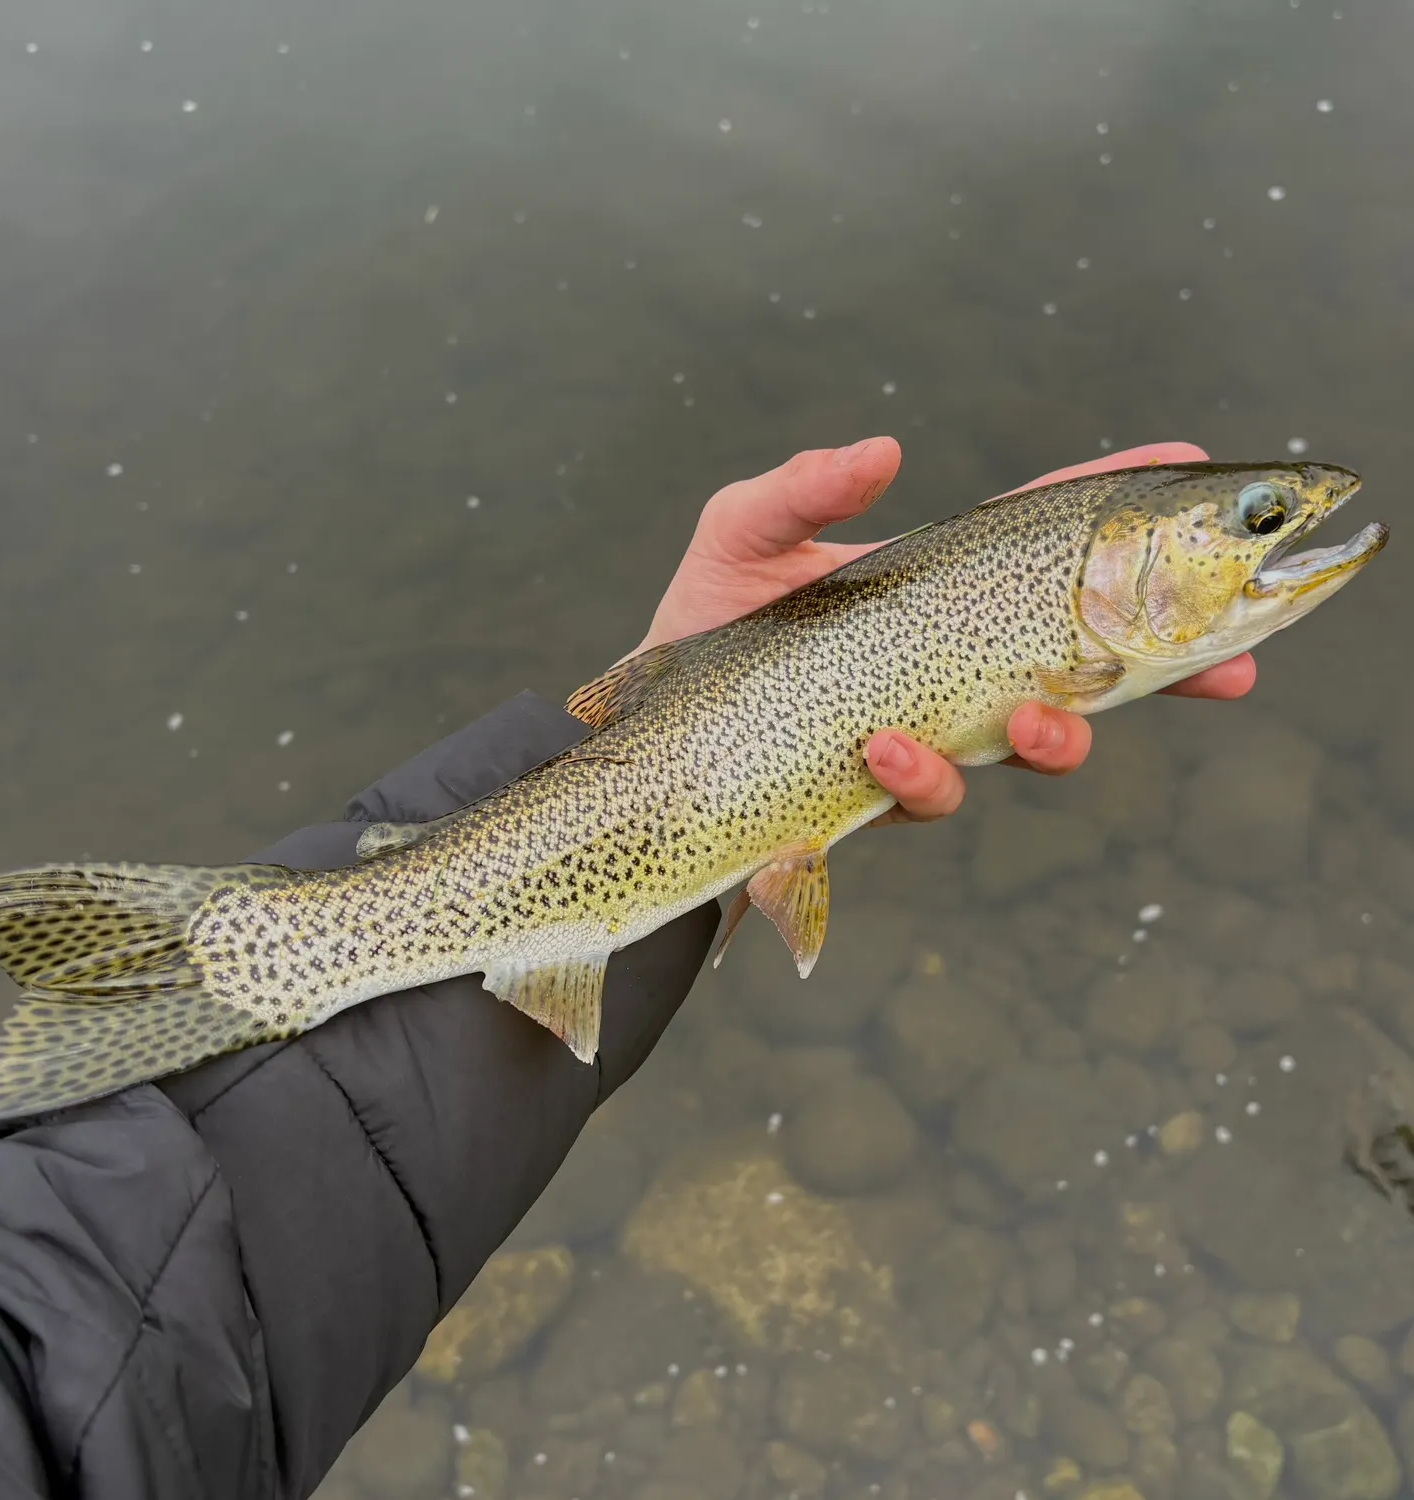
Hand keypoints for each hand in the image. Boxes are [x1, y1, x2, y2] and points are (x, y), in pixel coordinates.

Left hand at [636, 438, 1255, 823]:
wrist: (648, 731)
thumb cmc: (704, 621)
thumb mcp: (742, 534)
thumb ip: (803, 489)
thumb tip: (885, 451)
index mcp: (935, 584)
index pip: (1043, 539)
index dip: (1115, 507)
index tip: (1187, 462)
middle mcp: (949, 659)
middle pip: (1083, 657)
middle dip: (1167, 667)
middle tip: (1229, 665)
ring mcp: (926, 727)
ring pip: (1031, 743)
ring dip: (1055, 738)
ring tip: (1035, 720)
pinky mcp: (884, 788)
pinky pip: (932, 792)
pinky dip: (925, 771)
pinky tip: (887, 745)